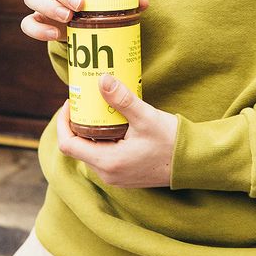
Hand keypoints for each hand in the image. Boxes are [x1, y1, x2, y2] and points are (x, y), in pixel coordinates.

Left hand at [56, 75, 177, 187]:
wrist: (191, 163)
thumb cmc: (170, 141)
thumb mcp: (145, 117)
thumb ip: (122, 99)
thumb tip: (102, 80)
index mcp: (107, 162)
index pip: (68, 145)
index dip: (63, 122)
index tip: (70, 102)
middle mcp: (107, 173)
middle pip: (78, 146)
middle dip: (78, 122)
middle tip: (85, 99)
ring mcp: (115, 176)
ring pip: (91, 150)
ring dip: (91, 129)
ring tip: (99, 106)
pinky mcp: (123, 173)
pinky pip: (103, 154)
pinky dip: (102, 137)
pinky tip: (113, 121)